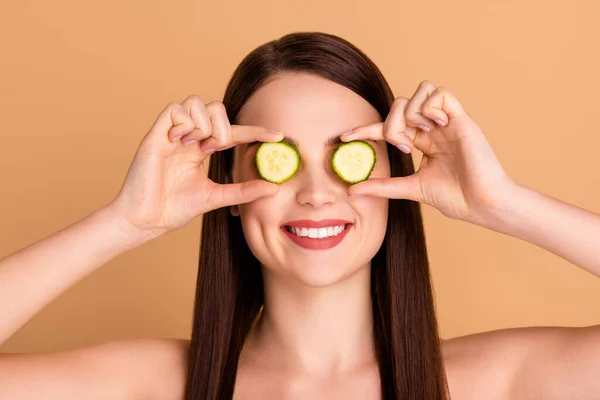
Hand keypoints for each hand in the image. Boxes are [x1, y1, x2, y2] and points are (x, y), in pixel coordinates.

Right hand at [108, 95, 282, 236]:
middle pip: (215, 107)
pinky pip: (174, 109)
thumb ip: (243, 191)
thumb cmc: (174, 209)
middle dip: (223, 126)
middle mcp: (188, 137)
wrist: (146, 220)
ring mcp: (172, 134)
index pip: (233, 132)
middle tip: (215, 148)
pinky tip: (178, 142)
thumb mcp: (216, 197)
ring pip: (196, 102)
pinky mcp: (155, 134)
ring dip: (204, 124)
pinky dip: (184, 123)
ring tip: (196, 146)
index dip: (255, 131)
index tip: (278, 136)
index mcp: (201, 149)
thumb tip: (274, 188)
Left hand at [341, 81, 517, 224]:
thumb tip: (351, 190)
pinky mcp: (461, 118)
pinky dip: (430, 106)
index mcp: (422, 143)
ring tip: (421, 135)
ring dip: (411, 112)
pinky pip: (440, 93)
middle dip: (392, 123)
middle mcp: (432, 129)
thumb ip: (383, 186)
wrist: (482, 204)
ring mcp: (446, 122)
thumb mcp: (411, 189)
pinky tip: (436, 126)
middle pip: (399, 105)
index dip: (365, 130)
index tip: (344, 138)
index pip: (388, 127)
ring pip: (419, 91)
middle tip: (404, 145)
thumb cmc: (455, 198)